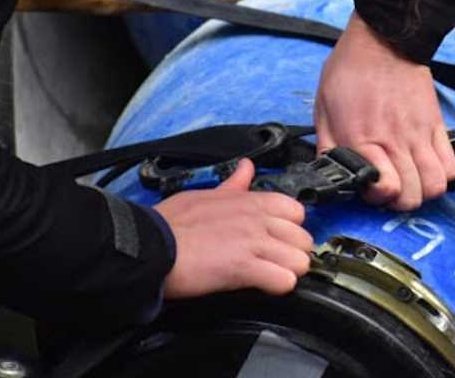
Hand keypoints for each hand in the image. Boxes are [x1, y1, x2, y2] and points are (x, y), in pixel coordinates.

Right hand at [153, 160, 312, 298]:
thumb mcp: (206, 194)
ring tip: (270, 276)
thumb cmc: (171, 223)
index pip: (297, 211)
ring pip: (300, 261)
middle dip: (293, 254)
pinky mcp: (244, 268)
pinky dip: (278, 287)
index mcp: (251, 201)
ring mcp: (254, 243)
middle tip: (274, 262)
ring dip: (288, 272)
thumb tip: (246, 167)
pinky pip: (284, 281)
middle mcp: (258, 220)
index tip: (278, 239)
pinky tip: (264, 286)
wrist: (150, 247)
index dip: (290, 229)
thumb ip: (233, 184)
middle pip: (304, 239)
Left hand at [314, 12, 454, 210]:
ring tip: (410, 180)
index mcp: (363, 139)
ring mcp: (420, 134)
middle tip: (390, 188)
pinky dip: (442, 174)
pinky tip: (426, 166)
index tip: (370, 188)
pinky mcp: (436, 125)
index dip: (377, 198)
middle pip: (413, 197)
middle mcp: (395, 141)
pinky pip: (451, 165)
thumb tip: (332, 175)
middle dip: (400, 201)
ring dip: (423, 191)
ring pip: (436, 185)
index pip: (385, 190)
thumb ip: (328, 147)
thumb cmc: (349, 72)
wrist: (384, 40)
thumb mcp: (323, 110)